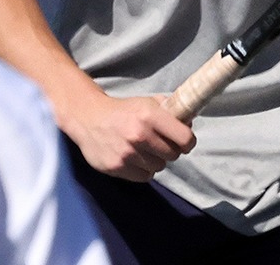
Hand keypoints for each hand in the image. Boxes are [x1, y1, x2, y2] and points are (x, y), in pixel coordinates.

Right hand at [60, 91, 195, 181]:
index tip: (185, 142)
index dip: (188, 142)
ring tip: (144, 150)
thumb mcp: (147, 103)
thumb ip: (170, 110)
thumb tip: (190, 123)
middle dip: (170, 150)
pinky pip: (144, 177)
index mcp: (149, 115)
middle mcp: (139, 134)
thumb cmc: (123, 111)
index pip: (184, 138)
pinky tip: (135, 159)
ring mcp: (127, 152)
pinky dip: (143, 170)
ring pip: (159, 167)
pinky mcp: (116, 167)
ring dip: (155, 161)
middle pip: (173, 155)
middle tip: (161, 145)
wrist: (89, 118)